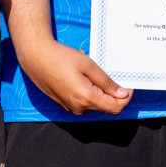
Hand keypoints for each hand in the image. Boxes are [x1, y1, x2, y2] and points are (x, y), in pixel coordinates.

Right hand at [13, 35, 132, 115]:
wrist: (36, 58)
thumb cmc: (61, 58)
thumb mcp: (88, 65)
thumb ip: (106, 82)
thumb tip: (122, 94)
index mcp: (86, 99)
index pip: (116, 107)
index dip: (126, 97)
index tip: (129, 84)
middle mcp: (79, 108)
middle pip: (107, 107)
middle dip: (114, 94)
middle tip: (113, 74)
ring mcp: (71, 108)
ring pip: (96, 104)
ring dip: (100, 90)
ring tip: (91, 70)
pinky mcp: (66, 105)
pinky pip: (85, 102)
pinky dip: (90, 90)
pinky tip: (82, 75)